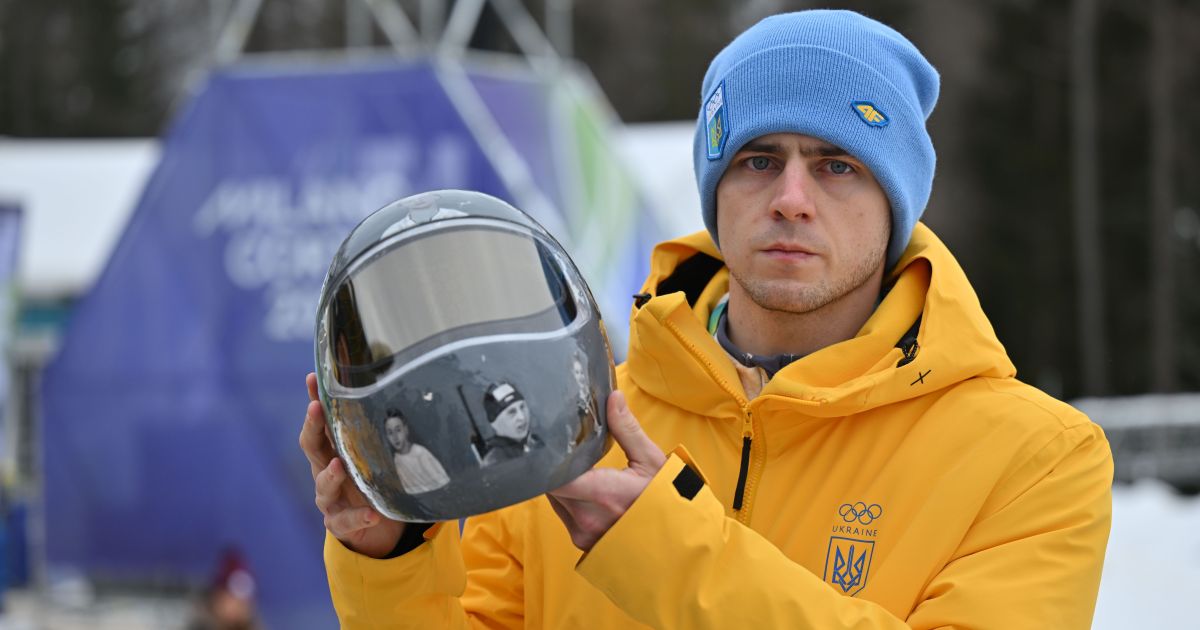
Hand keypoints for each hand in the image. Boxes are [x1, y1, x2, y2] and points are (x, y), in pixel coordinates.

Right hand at [299, 373, 403, 557]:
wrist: (372, 524)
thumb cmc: (371, 479)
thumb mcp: (374, 453)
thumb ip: (378, 431)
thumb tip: (399, 391)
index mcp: (332, 450)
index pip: (319, 422)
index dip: (315, 400)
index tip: (313, 378)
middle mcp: (325, 471)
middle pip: (311, 447)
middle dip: (312, 427)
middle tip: (316, 409)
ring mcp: (330, 498)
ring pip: (323, 486)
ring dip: (330, 475)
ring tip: (338, 466)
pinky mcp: (339, 522)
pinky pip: (346, 520)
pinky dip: (359, 517)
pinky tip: (372, 514)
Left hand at [547, 391, 666, 551]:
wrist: (676, 543)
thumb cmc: (666, 501)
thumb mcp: (651, 461)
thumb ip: (627, 429)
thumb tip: (613, 397)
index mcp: (603, 493)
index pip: (552, 476)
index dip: (546, 459)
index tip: (550, 442)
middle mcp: (587, 517)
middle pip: (549, 485)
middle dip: (555, 466)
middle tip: (564, 448)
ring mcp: (583, 533)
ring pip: (554, 499)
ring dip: (561, 483)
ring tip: (578, 468)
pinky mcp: (582, 542)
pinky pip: (563, 514)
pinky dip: (568, 499)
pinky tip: (585, 490)